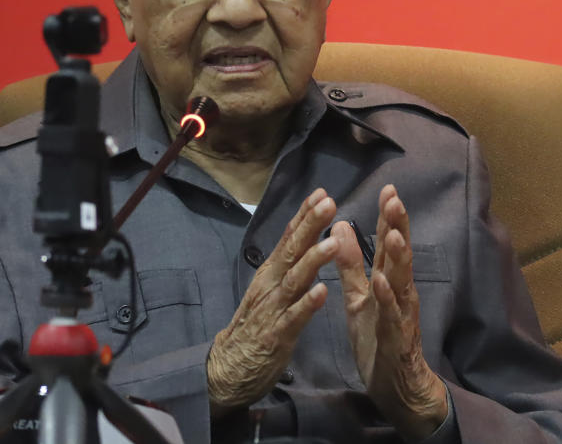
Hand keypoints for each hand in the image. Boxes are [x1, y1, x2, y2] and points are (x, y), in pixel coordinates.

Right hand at [207, 188, 338, 415]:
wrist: (228, 368)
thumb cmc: (254, 326)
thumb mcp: (269, 289)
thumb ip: (287, 266)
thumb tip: (303, 238)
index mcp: (271, 273)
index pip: (288, 238)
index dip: (304, 215)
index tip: (321, 193)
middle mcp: (271, 285)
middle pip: (292, 250)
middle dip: (311, 226)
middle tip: (329, 202)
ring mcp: (273, 309)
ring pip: (294, 280)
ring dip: (313, 260)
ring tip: (332, 242)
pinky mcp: (277, 335)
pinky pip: (294, 318)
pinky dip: (307, 304)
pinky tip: (322, 292)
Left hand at [332, 185, 448, 440]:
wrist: (394, 385)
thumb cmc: (377, 337)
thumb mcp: (359, 295)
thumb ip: (350, 263)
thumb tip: (340, 225)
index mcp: (387, 280)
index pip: (387, 242)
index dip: (388, 217)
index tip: (388, 189)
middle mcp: (399, 291)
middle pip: (398, 254)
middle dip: (398, 227)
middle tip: (395, 199)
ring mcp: (400, 313)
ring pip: (401, 281)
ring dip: (398, 258)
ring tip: (394, 234)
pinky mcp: (396, 336)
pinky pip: (391, 315)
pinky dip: (386, 297)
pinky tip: (381, 281)